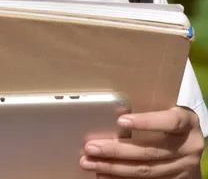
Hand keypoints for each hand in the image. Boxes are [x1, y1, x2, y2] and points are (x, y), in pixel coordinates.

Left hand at [80, 106, 204, 178]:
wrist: (191, 145)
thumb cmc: (172, 120)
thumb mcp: (168, 110)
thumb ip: (150, 110)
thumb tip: (112, 110)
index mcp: (188, 122)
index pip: (168, 122)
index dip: (146, 122)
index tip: (120, 120)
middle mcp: (188, 147)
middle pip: (150, 151)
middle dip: (117, 150)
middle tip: (92, 147)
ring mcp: (183, 168)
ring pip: (146, 170)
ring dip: (114, 168)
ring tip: (91, 162)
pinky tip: (105, 174)